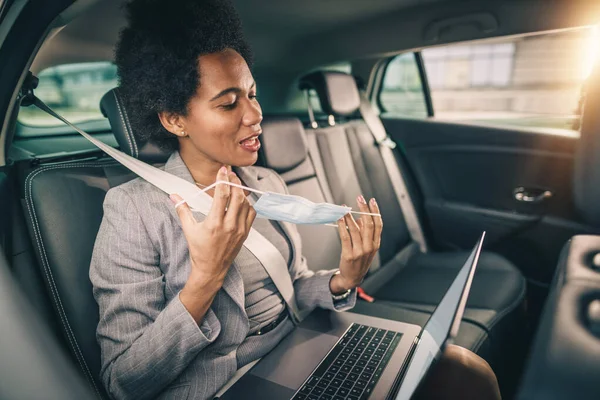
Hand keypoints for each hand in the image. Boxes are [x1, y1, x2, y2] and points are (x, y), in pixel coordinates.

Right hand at [171, 166, 256, 285]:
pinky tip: (241, 199)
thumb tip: (173, 196)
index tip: (222, 170)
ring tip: (235, 184)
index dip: (223, 179)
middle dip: (235, 182)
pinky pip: (251, 214)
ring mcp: (239, 230)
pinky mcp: (245, 233)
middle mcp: (229, 226)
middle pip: (237, 196)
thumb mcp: (189, 230)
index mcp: (214, 223)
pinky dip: (248, 204)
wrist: (211, 269)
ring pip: (246, 204)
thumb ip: (182, 210)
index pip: (222, 195)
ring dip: (241, 192)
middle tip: (230, 174)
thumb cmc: (199, 250)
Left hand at [330, 196, 381, 293]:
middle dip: (364, 209)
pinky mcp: (349, 255)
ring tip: (345, 207)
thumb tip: (358, 217)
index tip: (372, 200)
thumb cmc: (359, 260)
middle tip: (360, 197)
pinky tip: (339, 218)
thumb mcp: (366, 247)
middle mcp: (370, 247)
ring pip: (355, 229)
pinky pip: (345, 237)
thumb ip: (364, 233)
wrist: (352, 278)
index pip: (378, 224)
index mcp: (376, 244)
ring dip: (349, 216)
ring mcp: (360, 251)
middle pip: (368, 224)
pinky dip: (342, 226)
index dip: (375, 211)